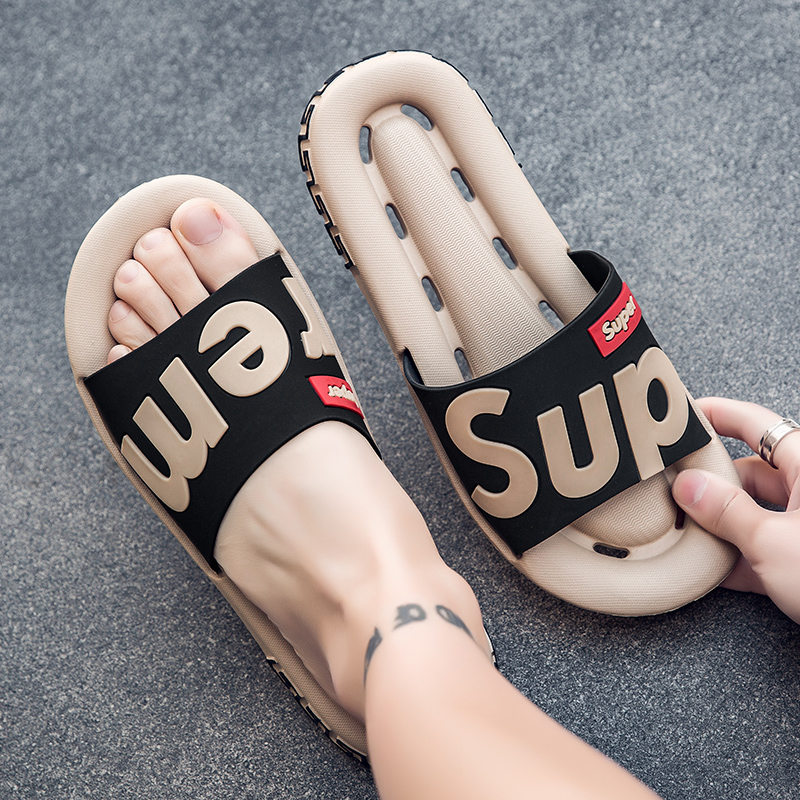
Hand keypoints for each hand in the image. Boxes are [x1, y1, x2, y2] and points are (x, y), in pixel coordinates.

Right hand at [672, 397, 799, 623]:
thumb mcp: (771, 543)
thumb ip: (725, 511)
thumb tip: (688, 485)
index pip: (756, 423)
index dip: (718, 414)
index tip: (683, 416)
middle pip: (749, 471)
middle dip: (710, 481)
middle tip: (674, 489)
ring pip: (754, 510)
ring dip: (720, 522)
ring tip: (687, 532)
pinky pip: (764, 543)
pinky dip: (737, 554)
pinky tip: (712, 568)